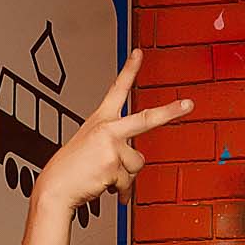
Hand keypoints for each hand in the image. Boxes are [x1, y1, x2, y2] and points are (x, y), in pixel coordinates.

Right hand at [35, 50, 192, 211]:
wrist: (56, 186)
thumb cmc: (72, 168)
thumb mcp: (93, 148)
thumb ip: (118, 148)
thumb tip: (136, 163)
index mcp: (100, 119)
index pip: (117, 90)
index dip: (128, 70)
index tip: (138, 54)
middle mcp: (107, 128)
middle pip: (146, 118)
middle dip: (170, 112)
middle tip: (188, 105)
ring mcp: (111, 145)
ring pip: (137, 164)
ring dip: (125, 176)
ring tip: (105, 176)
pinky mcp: (113, 165)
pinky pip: (129, 182)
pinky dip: (120, 190)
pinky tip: (104, 185)